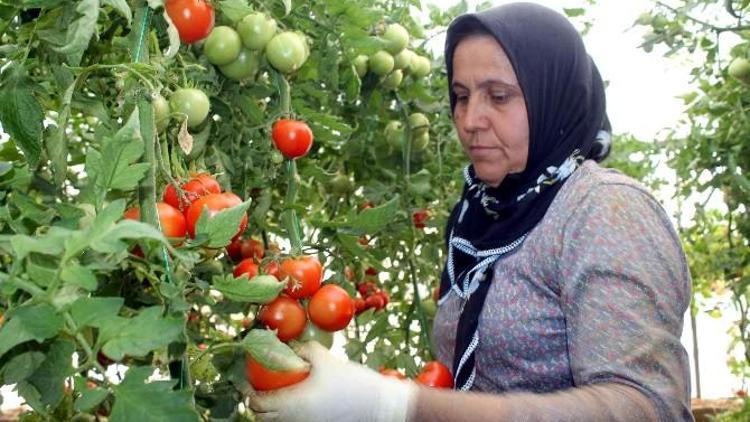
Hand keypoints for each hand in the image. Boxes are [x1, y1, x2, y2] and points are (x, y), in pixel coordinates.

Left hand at [248, 341, 417, 421]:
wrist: (379, 407)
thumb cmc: (352, 383)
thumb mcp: (326, 361)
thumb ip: (305, 350)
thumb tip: (291, 345)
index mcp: (292, 404)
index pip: (257, 403)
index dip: (248, 391)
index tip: (247, 380)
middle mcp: (294, 421)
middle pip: (263, 418)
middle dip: (257, 403)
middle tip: (258, 387)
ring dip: (272, 410)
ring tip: (277, 394)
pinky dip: (288, 415)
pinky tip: (296, 402)